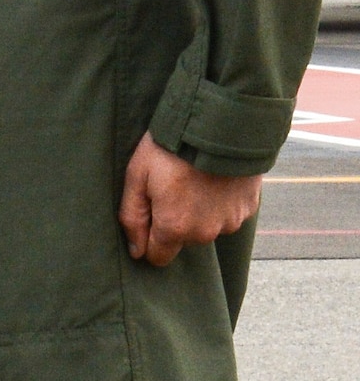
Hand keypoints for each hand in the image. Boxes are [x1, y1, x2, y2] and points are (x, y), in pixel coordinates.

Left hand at [118, 131, 261, 266]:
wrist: (218, 124)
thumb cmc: (171, 147)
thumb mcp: (137, 175)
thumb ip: (132, 216)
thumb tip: (135, 251)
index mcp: (176, 228)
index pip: (158, 257)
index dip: (148, 238)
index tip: (148, 212)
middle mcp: (205, 233)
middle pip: (183, 239)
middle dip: (173, 219)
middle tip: (170, 184)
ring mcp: (230, 222)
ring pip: (206, 226)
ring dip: (198, 209)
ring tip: (193, 176)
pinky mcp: (248, 208)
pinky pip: (227, 212)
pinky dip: (219, 200)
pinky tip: (214, 176)